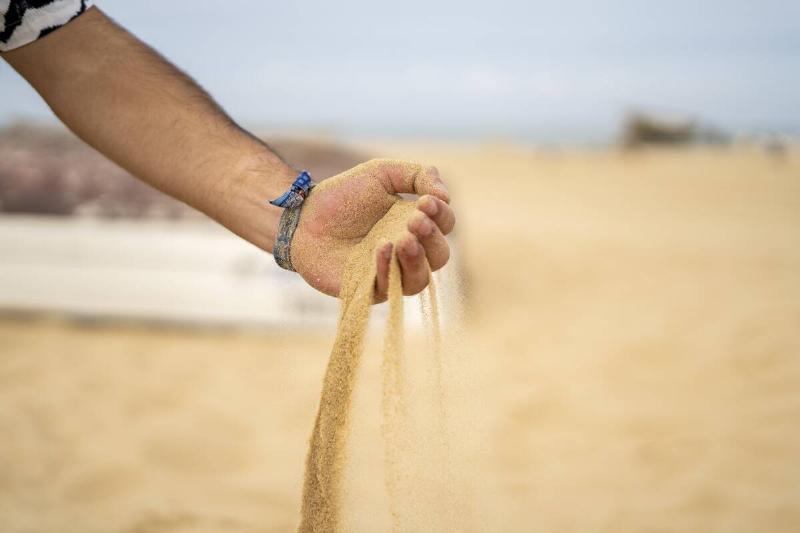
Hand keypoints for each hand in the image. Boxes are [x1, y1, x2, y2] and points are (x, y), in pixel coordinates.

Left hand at [290, 159, 455, 300]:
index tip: (426, 202)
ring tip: (404, 240)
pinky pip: (388, 289)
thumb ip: (416, 175)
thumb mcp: (381, 173)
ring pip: (419, 280)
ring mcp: (389, 272)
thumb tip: (445, 195)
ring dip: (417, 260)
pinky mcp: (368, 289)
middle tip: (414, 221)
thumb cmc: (343, 195)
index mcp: (415, 224)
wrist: (304, 216)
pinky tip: (381, 249)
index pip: (445, 226)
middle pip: (439, 256)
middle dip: (432, 238)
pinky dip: (388, 270)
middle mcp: (408, 252)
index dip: (442, 216)